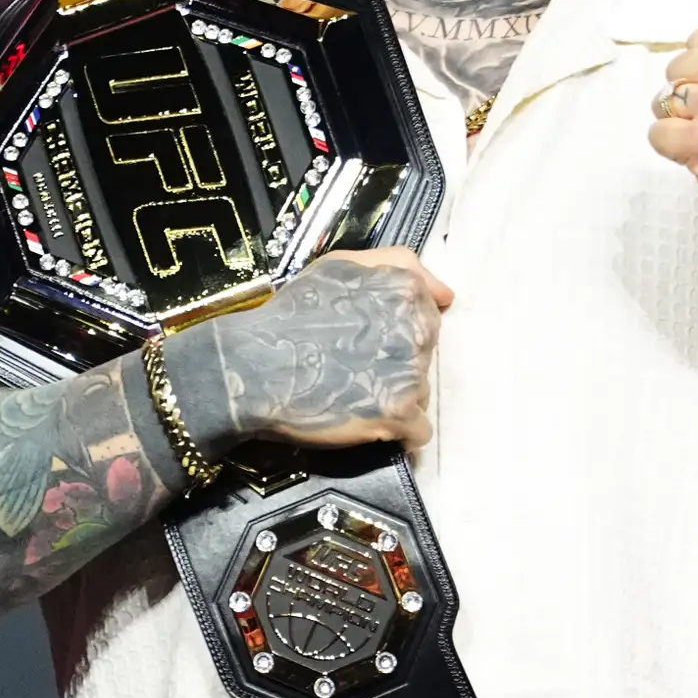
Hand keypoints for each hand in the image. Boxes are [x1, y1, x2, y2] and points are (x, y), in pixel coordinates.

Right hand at [175, 247, 452, 450]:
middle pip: (427, 356)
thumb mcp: (341, 266)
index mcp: (406, 290)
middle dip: (397, 364)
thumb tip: (447, 296)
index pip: (428, 317)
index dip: (395, 332)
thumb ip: (398, 265)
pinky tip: (367, 423)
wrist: (250, 368)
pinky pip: (418, 430)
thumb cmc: (290, 315)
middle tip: (354, 367)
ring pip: (422, 393)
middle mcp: (417, 328)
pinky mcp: (399, 414)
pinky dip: (397, 432)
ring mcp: (411, 373)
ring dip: (396, 398)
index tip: (364, 340)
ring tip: (353, 393)